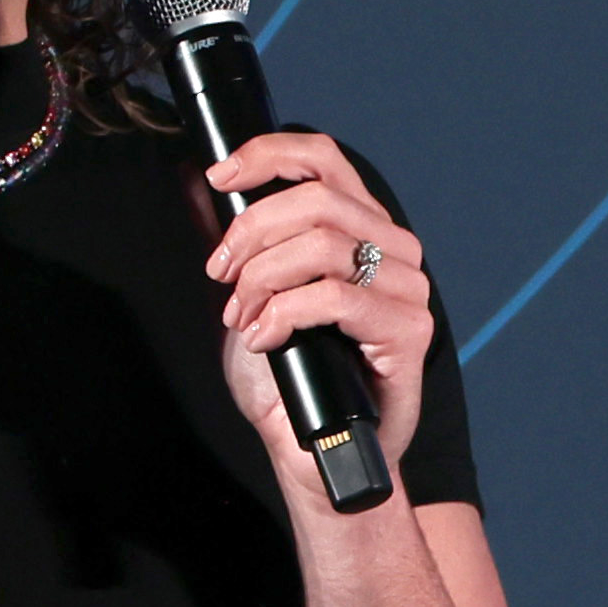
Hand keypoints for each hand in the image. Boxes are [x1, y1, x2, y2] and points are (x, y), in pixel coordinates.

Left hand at [202, 131, 429, 489]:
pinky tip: (266, 338)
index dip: (267, 154)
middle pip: (314, 200)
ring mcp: (406, 288)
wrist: (316, 452)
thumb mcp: (250, 297)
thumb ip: (238, 243)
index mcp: (361, 228)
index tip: (219, 174)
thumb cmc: (289, 379)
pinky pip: (333, 296)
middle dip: (250, 235)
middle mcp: (393, 249)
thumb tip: (198, 185)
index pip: (323, 159)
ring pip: (321, 246)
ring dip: (262, 280)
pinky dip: (284, 314)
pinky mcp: (409, 330)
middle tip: (223, 278)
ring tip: (244, 318)